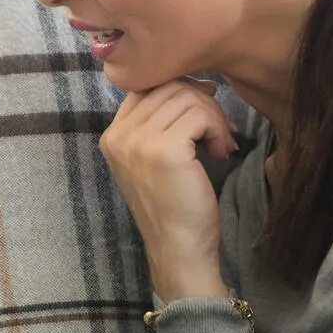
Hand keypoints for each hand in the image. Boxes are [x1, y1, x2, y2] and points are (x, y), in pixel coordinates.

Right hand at [100, 79, 235, 300]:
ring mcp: (138, 142)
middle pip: (168, 86)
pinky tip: (220, 152)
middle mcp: (118, 135)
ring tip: (219, 145)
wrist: (178, 249)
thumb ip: (160, 123)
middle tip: (218, 133)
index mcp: (112, 136)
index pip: (146, 86)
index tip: (202, 113)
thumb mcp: (156, 158)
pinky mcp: (164, 149)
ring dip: (213, 117)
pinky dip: (217, 129)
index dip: (180, 91)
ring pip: (186, 97)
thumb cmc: (174, 207)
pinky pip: (199, 114)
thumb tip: (194, 83)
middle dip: (202, 103)